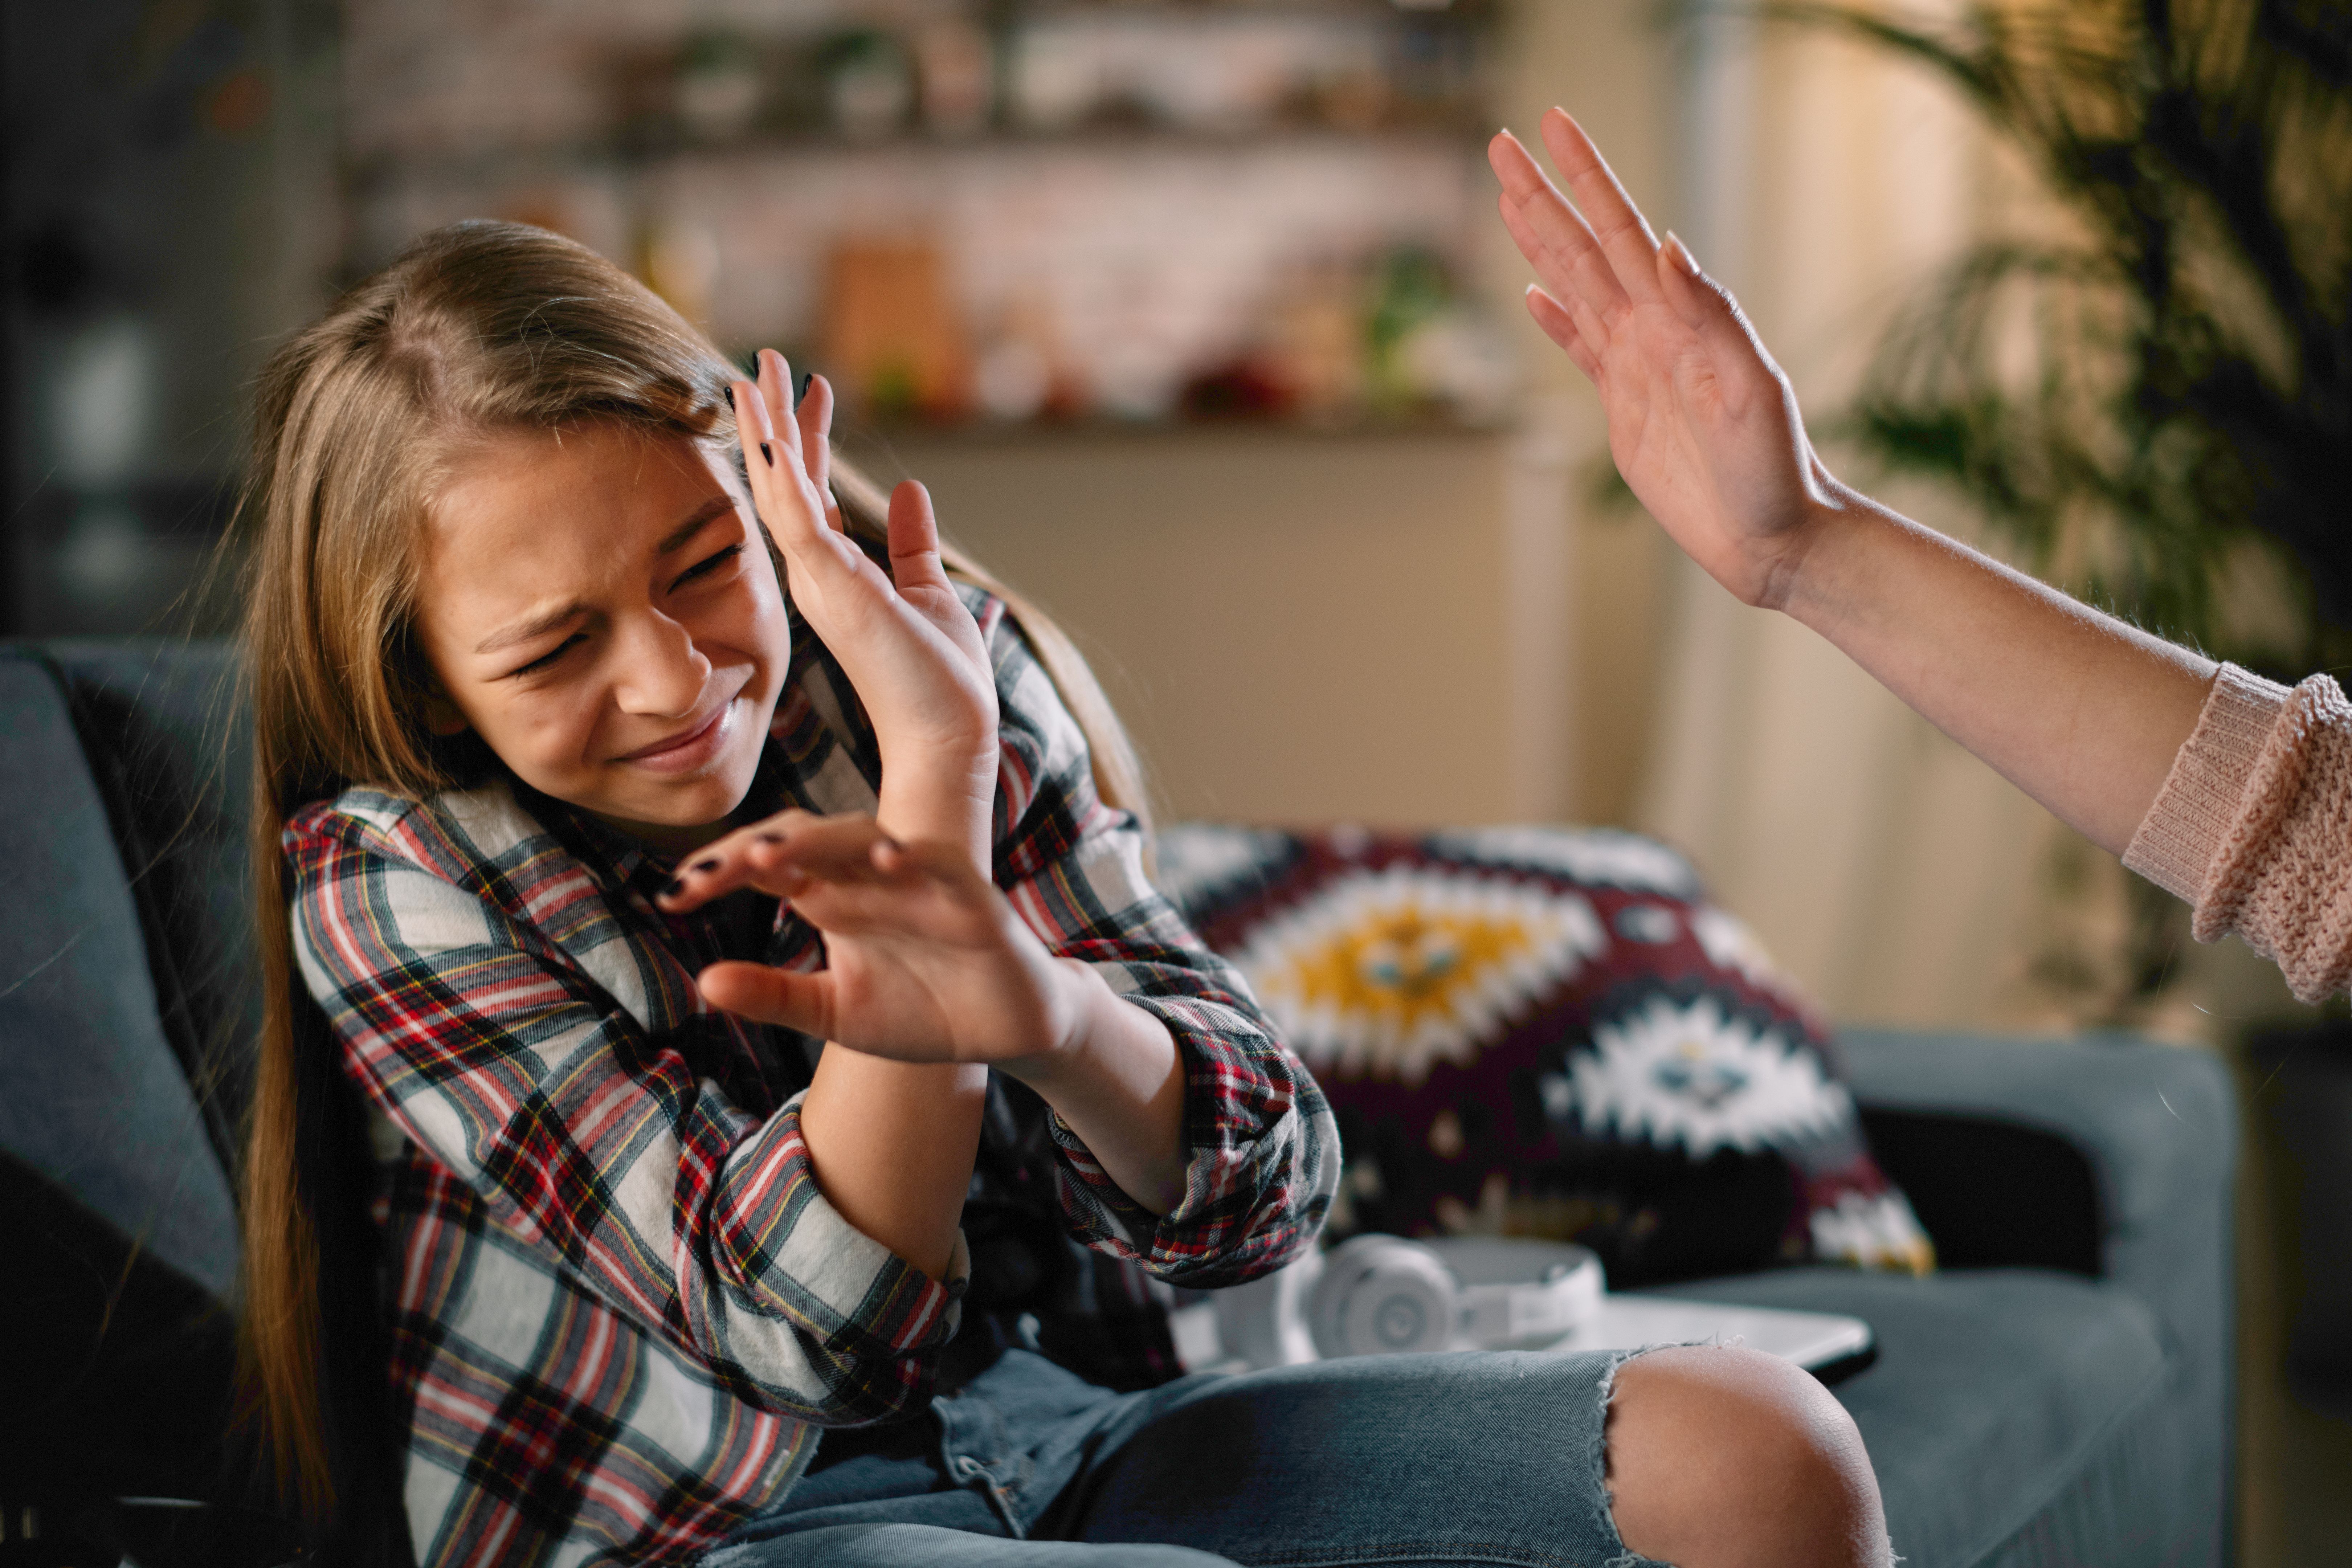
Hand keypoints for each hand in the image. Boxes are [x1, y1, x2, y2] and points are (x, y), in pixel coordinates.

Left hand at [661, 809, 1084, 1065]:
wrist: (1006, 1032)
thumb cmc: (923, 1012)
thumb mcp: (834, 1013)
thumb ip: (774, 997)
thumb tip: (703, 982)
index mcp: (835, 900)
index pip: (769, 866)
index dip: (721, 871)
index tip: (672, 897)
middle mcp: (870, 881)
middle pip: (806, 840)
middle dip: (756, 849)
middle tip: (704, 876)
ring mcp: (921, 883)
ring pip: (864, 840)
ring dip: (820, 841)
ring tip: (772, 853)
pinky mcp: (971, 898)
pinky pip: (940, 865)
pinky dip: (915, 857)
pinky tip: (887, 859)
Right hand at [735, 350, 997, 859]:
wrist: (949, 736)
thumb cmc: (938, 679)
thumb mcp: (930, 591)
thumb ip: (912, 544)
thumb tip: (913, 490)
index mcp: (838, 573)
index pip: (813, 490)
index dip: (810, 436)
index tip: (813, 384)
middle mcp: (819, 574)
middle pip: (785, 481)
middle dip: (773, 419)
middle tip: (764, 358)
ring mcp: (822, 582)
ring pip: (782, 492)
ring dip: (768, 432)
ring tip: (757, 374)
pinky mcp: (836, 590)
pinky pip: (801, 521)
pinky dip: (787, 476)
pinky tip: (777, 431)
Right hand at [1490, 109, 1838, 610]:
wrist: (1775, 536)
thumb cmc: (1777, 469)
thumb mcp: (1754, 390)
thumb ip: (1715, 316)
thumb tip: (1669, 247)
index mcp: (1680, 320)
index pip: (1623, 232)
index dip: (1587, 179)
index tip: (1552, 128)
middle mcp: (1654, 332)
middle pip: (1585, 248)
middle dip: (1543, 195)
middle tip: (1502, 144)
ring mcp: (1637, 368)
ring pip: (1575, 287)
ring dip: (1541, 242)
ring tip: (1510, 197)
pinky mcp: (1624, 410)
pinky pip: (1580, 350)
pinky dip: (1554, 320)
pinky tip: (1531, 294)